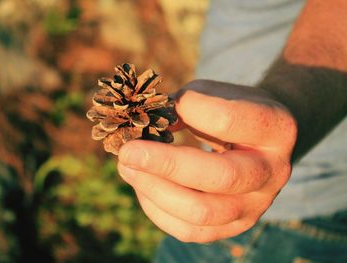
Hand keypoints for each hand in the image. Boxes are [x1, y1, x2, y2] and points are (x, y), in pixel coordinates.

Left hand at [117, 80, 296, 242]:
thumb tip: (143, 129)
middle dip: (165, 165)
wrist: (263, 141)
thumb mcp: (216, 94)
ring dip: (155, 190)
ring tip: (127, 168)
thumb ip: (184, 106)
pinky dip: (158, 210)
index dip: (186, 111)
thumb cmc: (233, 110)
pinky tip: (142, 187)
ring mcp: (256, 205)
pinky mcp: (235, 225)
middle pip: (220, 177)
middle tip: (127, 152)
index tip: (159, 108)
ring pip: (202, 212)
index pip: (227, 120)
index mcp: (275, 128)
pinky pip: (191, 231)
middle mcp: (273, 172)